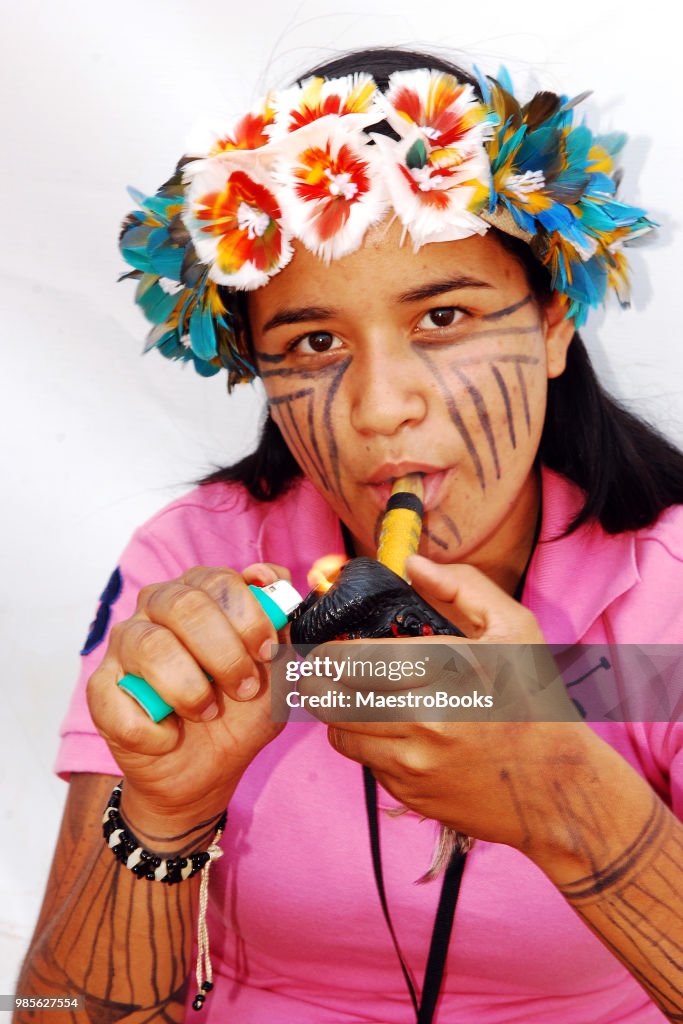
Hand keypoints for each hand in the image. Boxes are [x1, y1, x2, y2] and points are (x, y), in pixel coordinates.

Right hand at [87, 562, 290, 826]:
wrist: (207, 769)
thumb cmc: (239, 709)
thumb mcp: (276, 669)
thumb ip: (282, 621)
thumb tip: (270, 576)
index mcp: (201, 592)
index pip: (220, 580)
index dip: (249, 617)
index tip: (267, 652)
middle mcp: (157, 607)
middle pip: (185, 605)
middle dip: (224, 654)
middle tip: (244, 688)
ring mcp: (124, 645)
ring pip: (151, 647)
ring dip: (190, 690)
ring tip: (208, 713)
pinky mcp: (101, 689)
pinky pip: (117, 699)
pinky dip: (153, 730)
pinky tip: (170, 736)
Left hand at [321, 556, 596, 857]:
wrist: (558, 786)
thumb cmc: (534, 700)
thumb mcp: (514, 629)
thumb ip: (462, 588)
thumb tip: (412, 565)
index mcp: (447, 669)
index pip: (354, 659)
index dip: (327, 652)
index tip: (326, 647)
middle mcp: (425, 718)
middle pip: (332, 697)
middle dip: (318, 680)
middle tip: (324, 671)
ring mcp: (415, 762)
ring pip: (339, 732)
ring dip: (338, 713)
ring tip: (356, 698)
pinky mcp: (411, 794)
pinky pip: (364, 763)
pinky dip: (366, 745)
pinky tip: (391, 731)